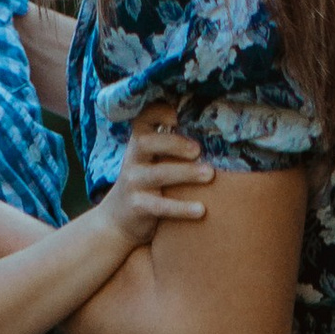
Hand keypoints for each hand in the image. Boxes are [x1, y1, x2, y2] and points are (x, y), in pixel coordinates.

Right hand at [97, 109, 211, 245]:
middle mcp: (133, 159)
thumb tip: (216, 136)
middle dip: (174, 143)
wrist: (118, 220)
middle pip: (147, 143)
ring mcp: (133, 183)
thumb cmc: (148, 184)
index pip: (143, 119)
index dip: (158, 113)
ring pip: (157, 174)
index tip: (177, 116)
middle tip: (198, 150)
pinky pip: (160, 206)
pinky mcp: (138, 207)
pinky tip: (201, 209)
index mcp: (139, 143)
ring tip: (209, 174)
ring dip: (185, 172)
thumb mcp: (152, 161)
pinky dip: (181, 207)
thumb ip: (171, 147)